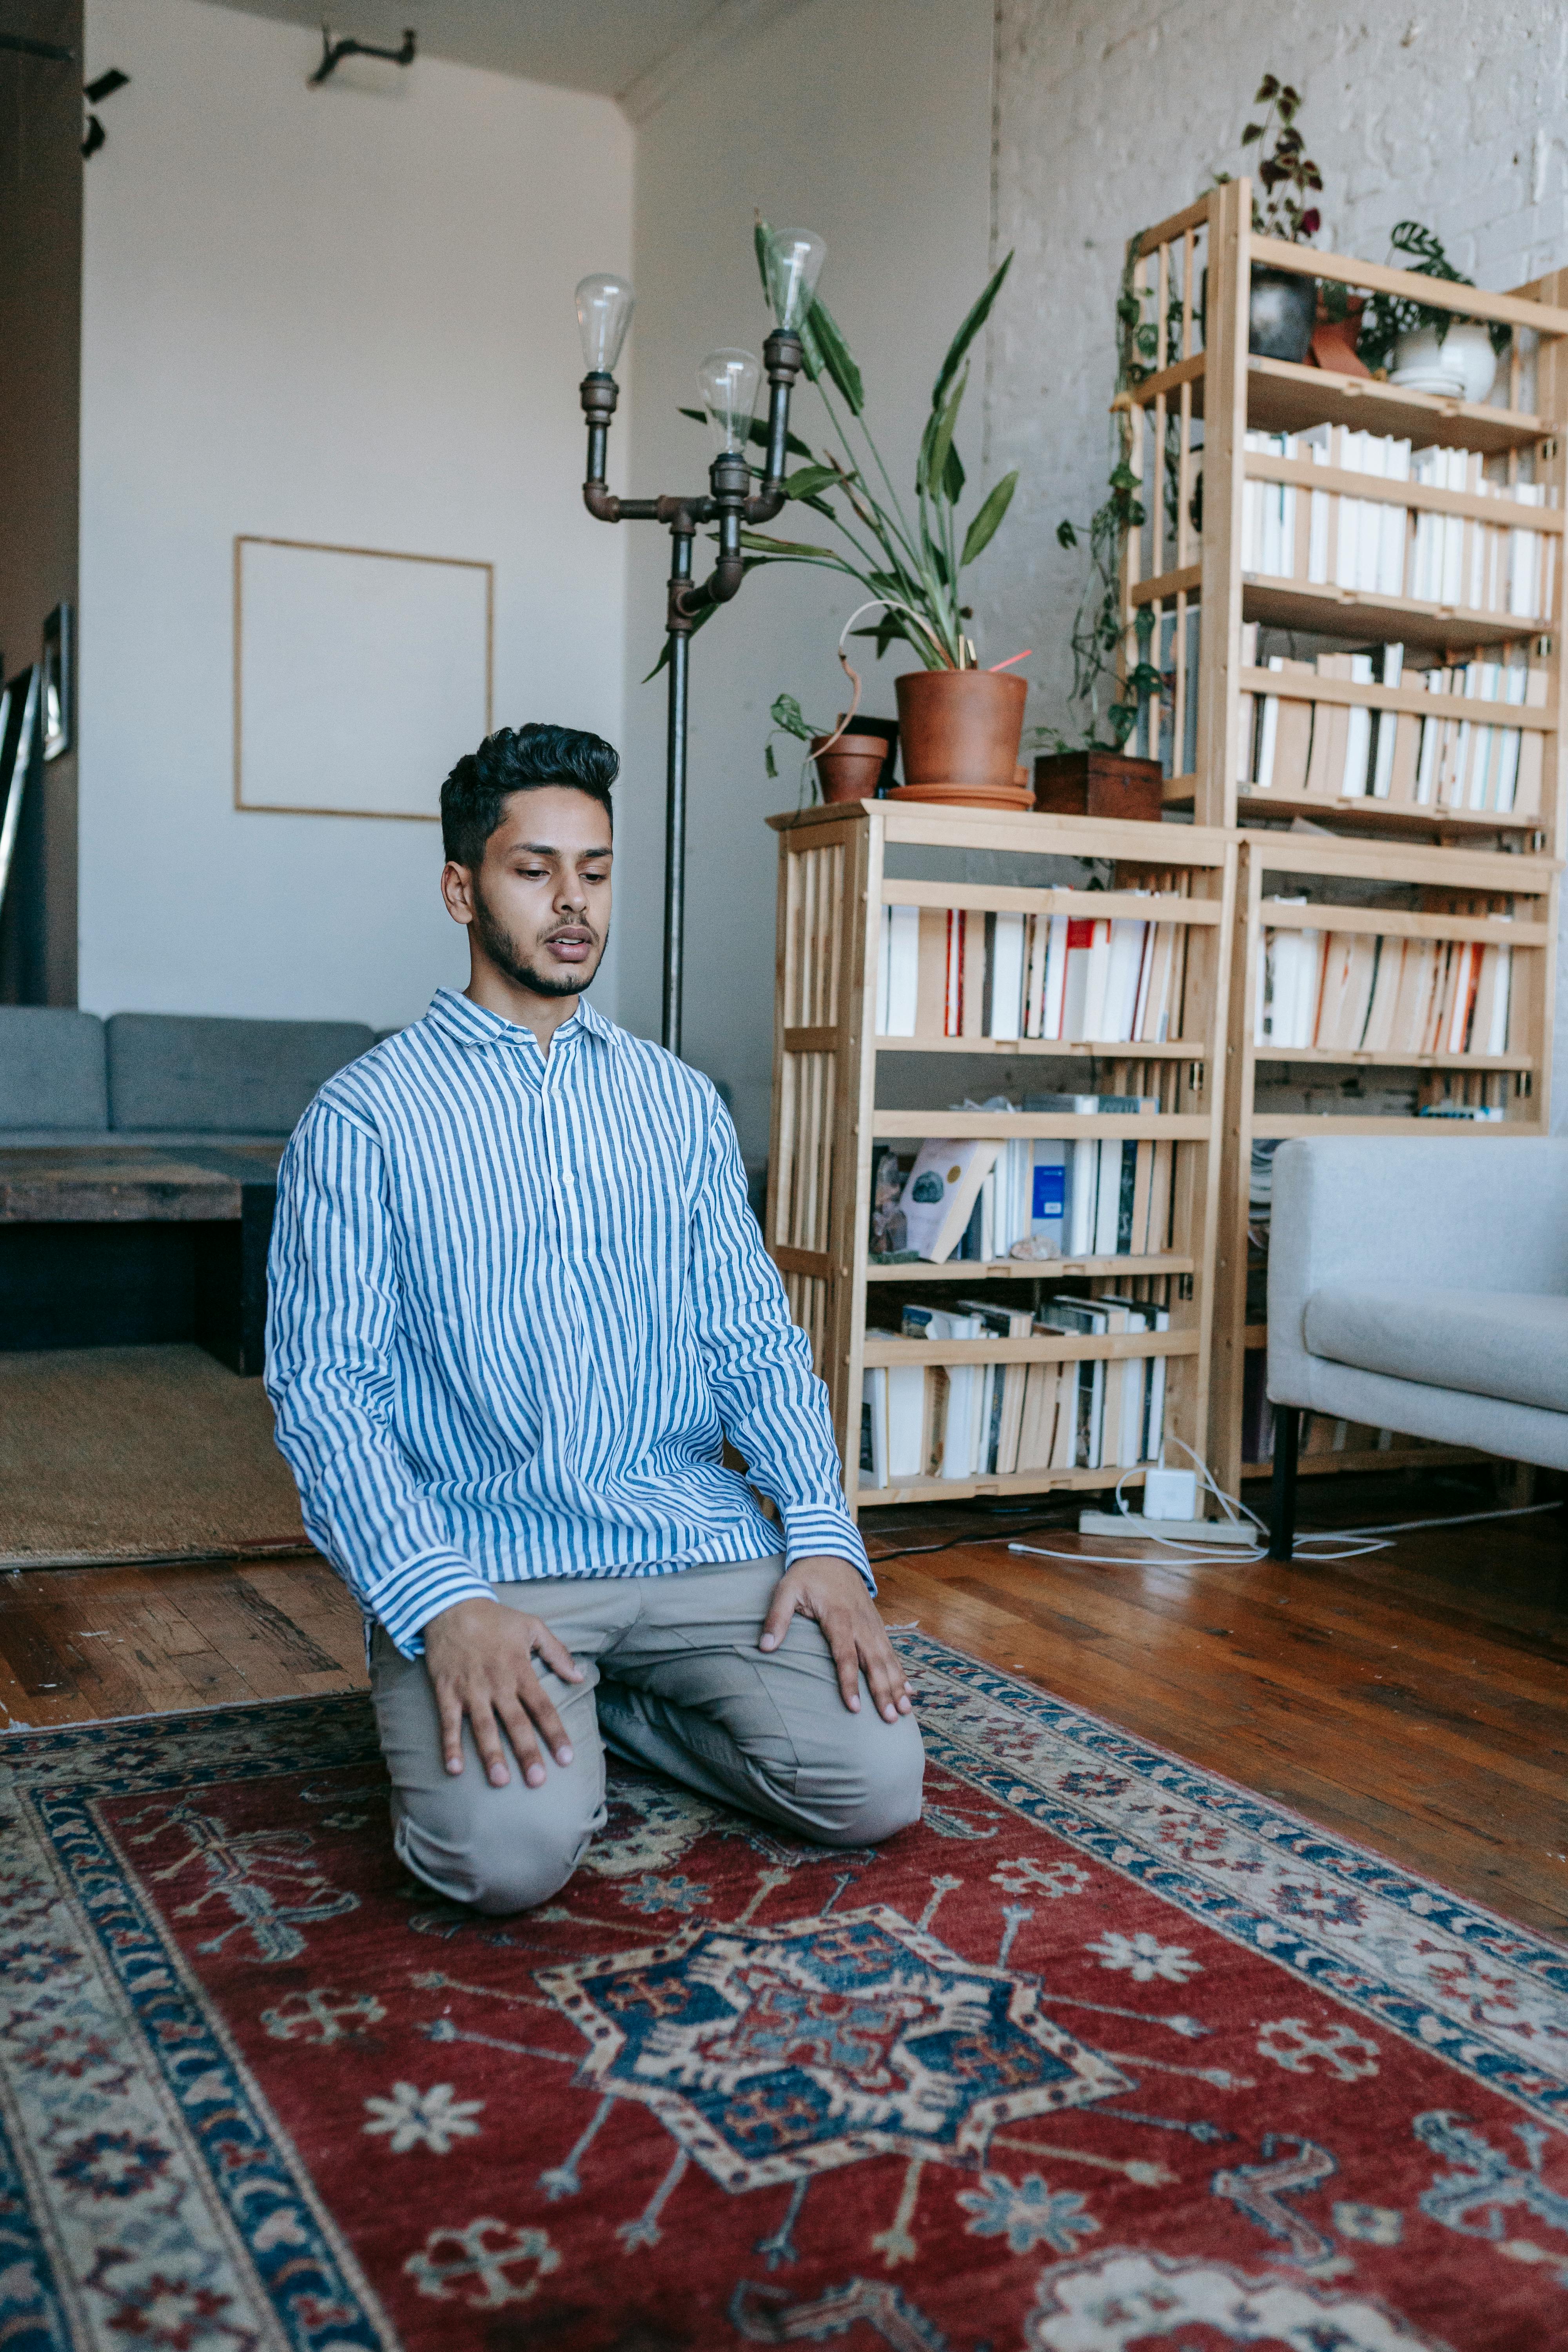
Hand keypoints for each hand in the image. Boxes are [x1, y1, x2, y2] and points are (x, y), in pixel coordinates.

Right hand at [422, 1597, 584, 1788]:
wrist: (451, 1605)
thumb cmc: (496, 1619)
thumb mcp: (533, 1627)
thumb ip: (557, 1653)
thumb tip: (579, 1677)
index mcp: (521, 1669)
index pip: (543, 1707)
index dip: (555, 1734)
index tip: (567, 1759)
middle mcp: (497, 1683)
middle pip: (516, 1723)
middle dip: (527, 1752)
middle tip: (537, 1781)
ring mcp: (470, 1689)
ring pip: (483, 1727)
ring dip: (491, 1754)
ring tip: (500, 1781)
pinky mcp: (446, 1690)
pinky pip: (449, 1722)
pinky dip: (450, 1745)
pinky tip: (454, 1769)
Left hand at [758, 1556, 912, 1723]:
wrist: (832, 1551)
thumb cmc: (807, 1574)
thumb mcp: (786, 1590)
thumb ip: (776, 1619)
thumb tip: (765, 1647)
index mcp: (838, 1617)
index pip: (845, 1656)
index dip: (850, 1683)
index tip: (855, 1708)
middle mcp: (860, 1623)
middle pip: (874, 1662)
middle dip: (884, 1691)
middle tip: (891, 1719)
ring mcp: (871, 1624)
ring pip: (887, 1659)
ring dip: (897, 1685)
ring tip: (905, 1711)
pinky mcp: (876, 1624)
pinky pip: (891, 1652)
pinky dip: (901, 1672)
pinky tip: (908, 1691)